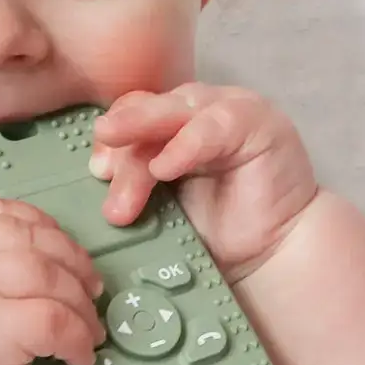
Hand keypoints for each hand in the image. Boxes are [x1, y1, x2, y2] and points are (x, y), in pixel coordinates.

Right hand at [0, 198, 105, 364]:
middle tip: (91, 292)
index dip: (40, 226)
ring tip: (88, 330)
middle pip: (25, 237)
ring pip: (44, 273)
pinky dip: (76, 335)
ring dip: (79, 302)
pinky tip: (78, 355)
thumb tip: (55, 259)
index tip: (63, 254)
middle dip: (71, 261)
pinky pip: (52, 317)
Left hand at [91, 84, 318, 280]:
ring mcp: (229, 110)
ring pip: (175, 113)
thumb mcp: (163, 203)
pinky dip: (186, 145)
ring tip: (118, 174)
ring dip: (143, 144)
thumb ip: (135, 180)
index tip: (94, 170)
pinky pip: (215, 125)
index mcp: (172, 124)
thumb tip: (92, 176)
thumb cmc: (218, 231)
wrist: (272, 254)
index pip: (132, 112)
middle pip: (148, 109)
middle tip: (98, 167)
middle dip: (121, 136)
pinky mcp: (258, 123)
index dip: (111, 137)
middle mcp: (198, 110)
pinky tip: (165, 167)